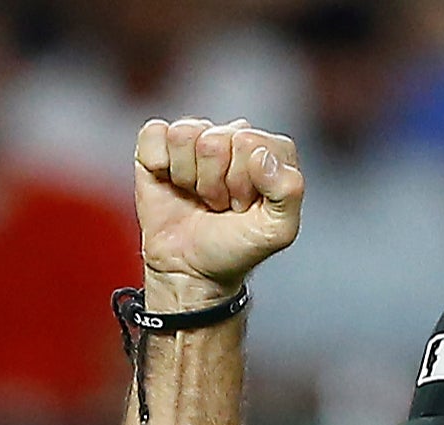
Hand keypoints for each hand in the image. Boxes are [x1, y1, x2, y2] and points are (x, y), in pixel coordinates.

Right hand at [134, 117, 302, 311]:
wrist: (191, 270)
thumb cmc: (235, 247)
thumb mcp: (278, 230)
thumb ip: (288, 191)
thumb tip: (261, 155)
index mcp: (267, 149)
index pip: (250, 142)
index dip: (243, 180)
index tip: (242, 206)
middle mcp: (232, 136)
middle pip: (215, 140)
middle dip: (215, 182)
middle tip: (220, 205)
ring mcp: (196, 138)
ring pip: (185, 135)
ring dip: (189, 177)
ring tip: (199, 197)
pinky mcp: (159, 144)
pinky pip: (155, 133)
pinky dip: (159, 164)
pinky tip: (172, 183)